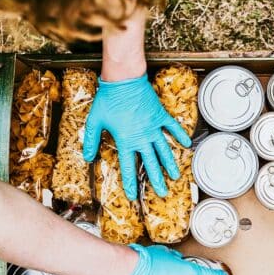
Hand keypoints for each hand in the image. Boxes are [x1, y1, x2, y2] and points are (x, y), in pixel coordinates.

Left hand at [82, 75, 190, 199]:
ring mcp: (153, 126)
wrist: (124, 79)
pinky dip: (180, 136)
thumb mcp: (95, 120)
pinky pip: (172, 128)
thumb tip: (87, 157)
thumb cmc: (108, 99)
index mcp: (126, 140)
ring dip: (170, 164)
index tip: (133, 195)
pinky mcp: (160, 115)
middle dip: (156, 180)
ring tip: (175, 176)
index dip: (130, 182)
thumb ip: (91, 140)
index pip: (128, 166)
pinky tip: (186, 144)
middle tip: (162, 193)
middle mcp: (142, 136)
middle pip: (151, 163)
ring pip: (164, 149)